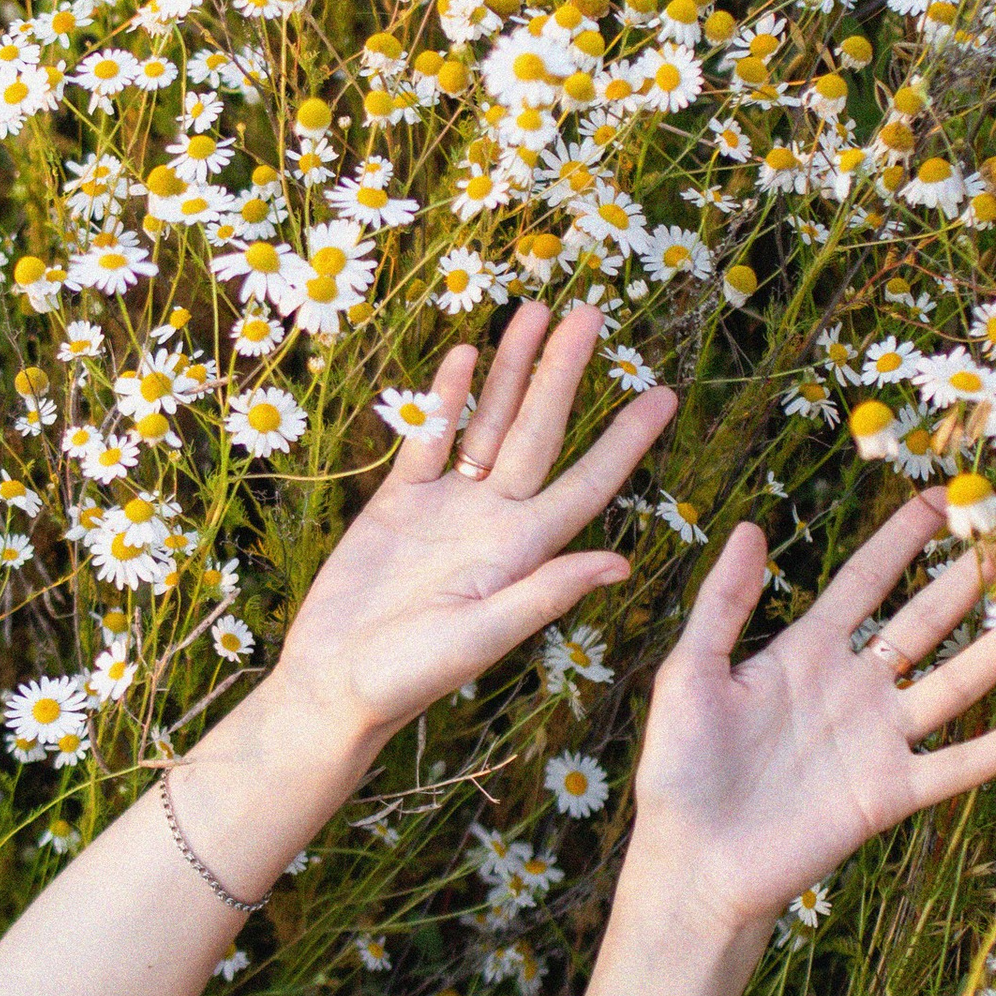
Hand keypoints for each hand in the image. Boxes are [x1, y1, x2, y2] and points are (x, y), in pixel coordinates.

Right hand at [271, 301, 678, 741]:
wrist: (333, 683)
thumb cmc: (408, 676)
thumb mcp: (480, 637)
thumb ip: (544, 594)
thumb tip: (620, 563)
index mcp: (521, 553)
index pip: (586, 484)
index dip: (625, 441)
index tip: (662, 395)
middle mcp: (493, 520)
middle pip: (538, 431)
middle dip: (564, 373)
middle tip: (592, 314)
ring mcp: (447, 507)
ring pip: (486, 422)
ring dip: (511, 370)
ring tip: (535, 313)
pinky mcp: (398, 503)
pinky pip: (427, 438)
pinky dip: (444, 398)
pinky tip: (465, 355)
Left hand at [622, 491, 995, 949]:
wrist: (693, 861)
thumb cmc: (680, 767)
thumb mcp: (689, 673)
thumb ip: (722, 604)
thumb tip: (748, 527)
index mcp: (803, 652)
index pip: (865, 580)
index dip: (902, 538)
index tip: (941, 494)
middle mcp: (852, 687)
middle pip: (925, 618)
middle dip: (972, 575)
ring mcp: (878, 739)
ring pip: (954, 681)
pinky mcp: (891, 793)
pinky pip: (959, 764)